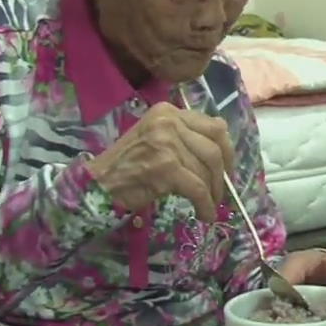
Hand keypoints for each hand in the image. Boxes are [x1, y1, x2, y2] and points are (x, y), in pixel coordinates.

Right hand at [85, 102, 234, 219]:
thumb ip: (184, 138)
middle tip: (223, 191)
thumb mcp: (156, 139)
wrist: (97, 183)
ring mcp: (167, 143)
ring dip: (214, 192)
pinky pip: (198, 188)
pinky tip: (204, 214)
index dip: (227, 150)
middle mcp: (169, 121)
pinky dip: (205, 204)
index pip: (213, 125)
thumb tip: (222, 156)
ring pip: (208, 169)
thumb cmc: (127, 165)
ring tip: (210, 206)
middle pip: (215, 146)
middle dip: (224, 172)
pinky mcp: (166, 167)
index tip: (227, 169)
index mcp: (168, 111)